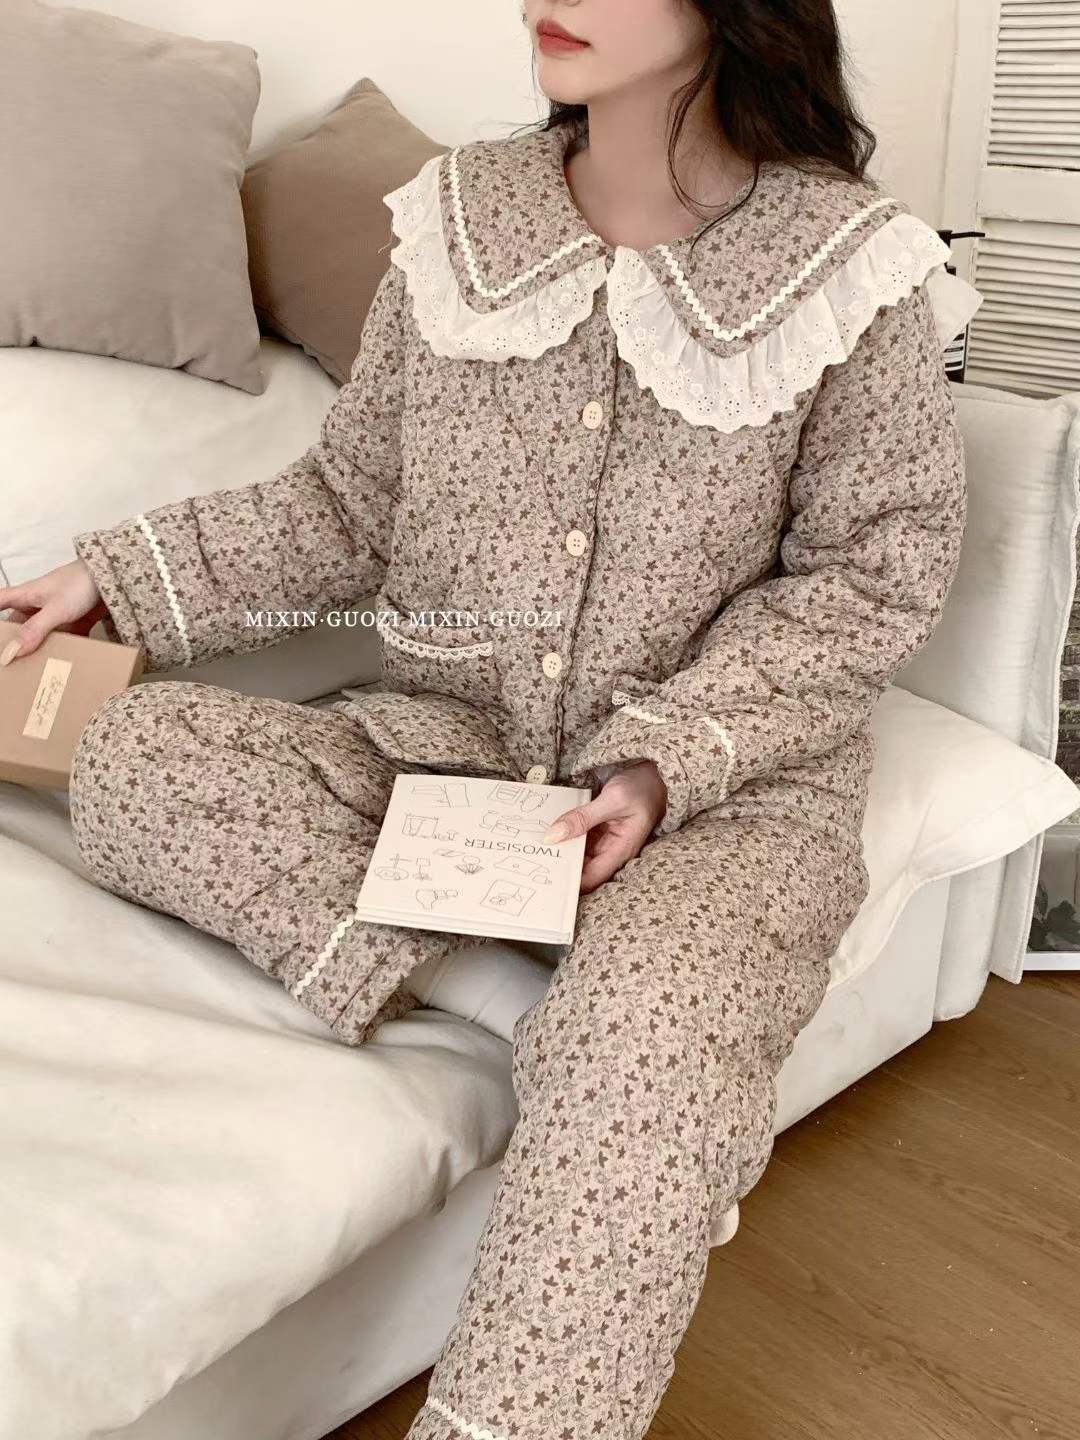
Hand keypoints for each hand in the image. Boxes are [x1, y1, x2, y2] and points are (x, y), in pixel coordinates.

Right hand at [0, 559, 105, 664]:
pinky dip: (64, 651)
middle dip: (15, 645)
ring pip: (40, 638)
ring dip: (40, 652)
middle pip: (17, 628)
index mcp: (24, 596)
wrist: (114, 578)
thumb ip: (34, 630)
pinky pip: (64, 641)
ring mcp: (54, 616)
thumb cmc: (80, 583)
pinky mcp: (73, 623)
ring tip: (36, 674)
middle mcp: (36, 606)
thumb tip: (12, 652)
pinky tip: (64, 665)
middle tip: (12, 667)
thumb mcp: (54, 609)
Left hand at [543, 760, 667, 892]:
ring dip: (558, 850)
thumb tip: (552, 837)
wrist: (655, 773)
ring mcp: (603, 841)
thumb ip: (582, 818)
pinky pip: (577, 838)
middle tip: (531, 860)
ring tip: (532, 847)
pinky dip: (563, 835)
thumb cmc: (643, 787)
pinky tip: (546, 831)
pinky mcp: (597, 830)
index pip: (590, 879)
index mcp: (620, 851)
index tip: (544, 879)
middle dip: (558, 866)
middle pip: (580, 869)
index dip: (568, 883)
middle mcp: (611, 851)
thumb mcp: (612, 800)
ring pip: (576, 853)